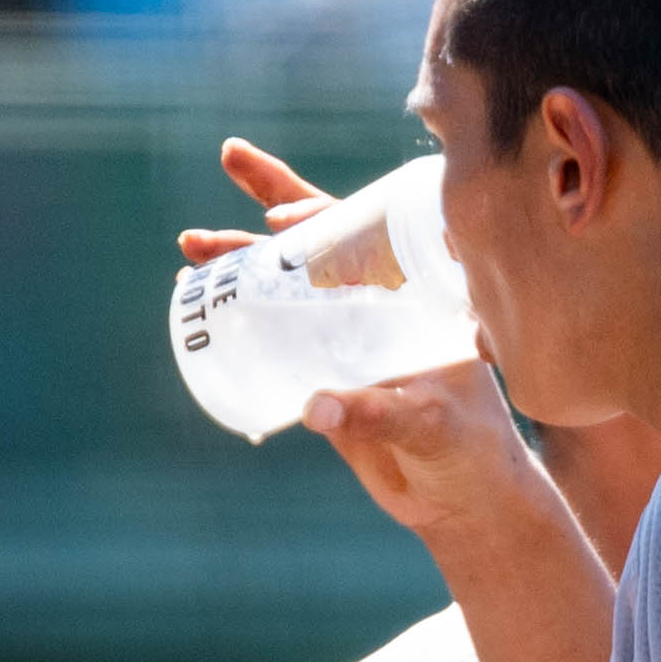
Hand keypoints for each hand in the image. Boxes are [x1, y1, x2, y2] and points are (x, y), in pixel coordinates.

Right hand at [182, 139, 580, 551]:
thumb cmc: (472, 454)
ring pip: (290, 282)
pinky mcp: (326, 373)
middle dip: (273, 198)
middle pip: (323, 238)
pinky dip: (240, 313)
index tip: (281, 216)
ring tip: (189, 246)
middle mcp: (382, 303)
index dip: (324, 212)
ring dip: (242, 257)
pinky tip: (200, 300)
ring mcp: (350, 335)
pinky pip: (277, 332)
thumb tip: (310, 407)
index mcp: (418, 297)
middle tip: (230, 156)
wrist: (464, 505)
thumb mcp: (433, 427)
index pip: (370, 232)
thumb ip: (378, 415)